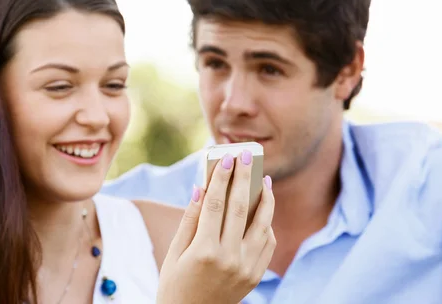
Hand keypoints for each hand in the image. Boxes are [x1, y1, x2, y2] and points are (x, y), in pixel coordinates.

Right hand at [156, 150, 275, 303]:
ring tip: (265, 180)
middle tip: (246, 156)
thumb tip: (201, 188)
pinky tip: (262, 211)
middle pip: (240, 208)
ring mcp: (245, 269)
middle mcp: (229, 259)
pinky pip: (267, 244)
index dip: (221, 178)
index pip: (216, 205)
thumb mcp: (174, 253)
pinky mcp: (255, 276)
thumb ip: (190, 219)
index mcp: (204, 251)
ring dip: (265, 199)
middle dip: (244, 178)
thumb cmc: (175, 284)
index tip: (225, 159)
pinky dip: (267, 224)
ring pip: (262, 225)